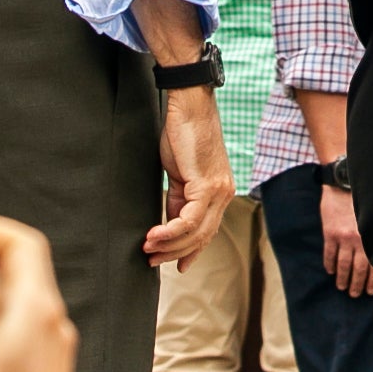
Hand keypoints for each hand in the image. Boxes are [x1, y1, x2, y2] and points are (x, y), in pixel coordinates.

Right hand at [147, 89, 234, 268]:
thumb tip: (172, 221)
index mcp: (220, 191)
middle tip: (152, 261)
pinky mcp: (207, 185)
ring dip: (169, 245)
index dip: (192, 250)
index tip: (176, 264)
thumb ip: (179, 198)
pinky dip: (169, 231)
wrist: (189, 107)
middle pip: (203, 236)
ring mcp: (219, 190)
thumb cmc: (182, 135)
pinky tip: (153, 236)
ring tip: (147, 250)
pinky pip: (190, 219)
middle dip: (176, 252)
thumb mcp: (180, 173)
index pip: (208, 230)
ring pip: (196, 232)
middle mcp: (225, 193)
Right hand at [320, 185, 372, 296]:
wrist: (343, 183)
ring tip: (342, 287)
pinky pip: (329, 253)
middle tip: (354, 294)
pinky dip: (329, 265)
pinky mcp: (329, 233)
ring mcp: (343, 237)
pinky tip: (329, 271)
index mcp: (372, 237)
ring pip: (343, 265)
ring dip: (342, 278)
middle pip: (358, 269)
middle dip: (357, 284)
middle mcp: (359, 239)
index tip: (370, 292)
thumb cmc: (362, 200)